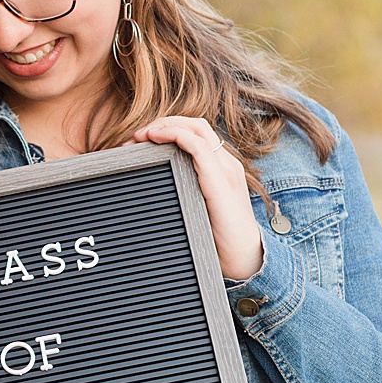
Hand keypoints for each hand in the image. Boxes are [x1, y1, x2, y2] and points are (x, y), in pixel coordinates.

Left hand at [131, 116, 264, 280]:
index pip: (196, 134)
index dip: (168, 129)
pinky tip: (155, 140)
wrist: (245, 259)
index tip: (140, 142)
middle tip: (136, 137)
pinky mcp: (220, 180)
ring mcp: (225, 169)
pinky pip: (198, 146)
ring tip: (141, 137)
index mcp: (221, 169)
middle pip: (195, 125)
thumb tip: (149, 198)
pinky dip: (175, 136)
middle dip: (163, 123)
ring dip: (165, 126)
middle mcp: (225, 163)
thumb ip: (184, 196)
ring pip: (196, 129)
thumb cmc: (221, 242)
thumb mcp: (198, 211)